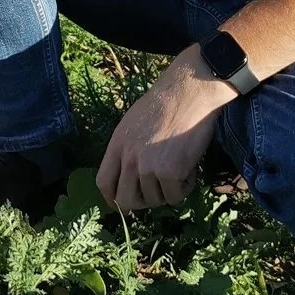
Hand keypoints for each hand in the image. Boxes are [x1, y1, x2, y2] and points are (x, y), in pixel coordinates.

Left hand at [98, 46, 235, 212]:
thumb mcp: (133, 123)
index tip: (123, 202)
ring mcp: (148, 166)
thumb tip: (129, 175)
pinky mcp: (170, 172)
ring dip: (168, 190)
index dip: (113, 198)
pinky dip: (185, 187)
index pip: (104, 183)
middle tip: (157, 192)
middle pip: (126, 201)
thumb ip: (127, 149)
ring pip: (155, 200)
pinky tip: (189, 167)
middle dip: (142, 202)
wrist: (190, 92)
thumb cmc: (167, 103)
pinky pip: (175, 196)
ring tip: (179, 167)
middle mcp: (129, 158)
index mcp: (117, 144)